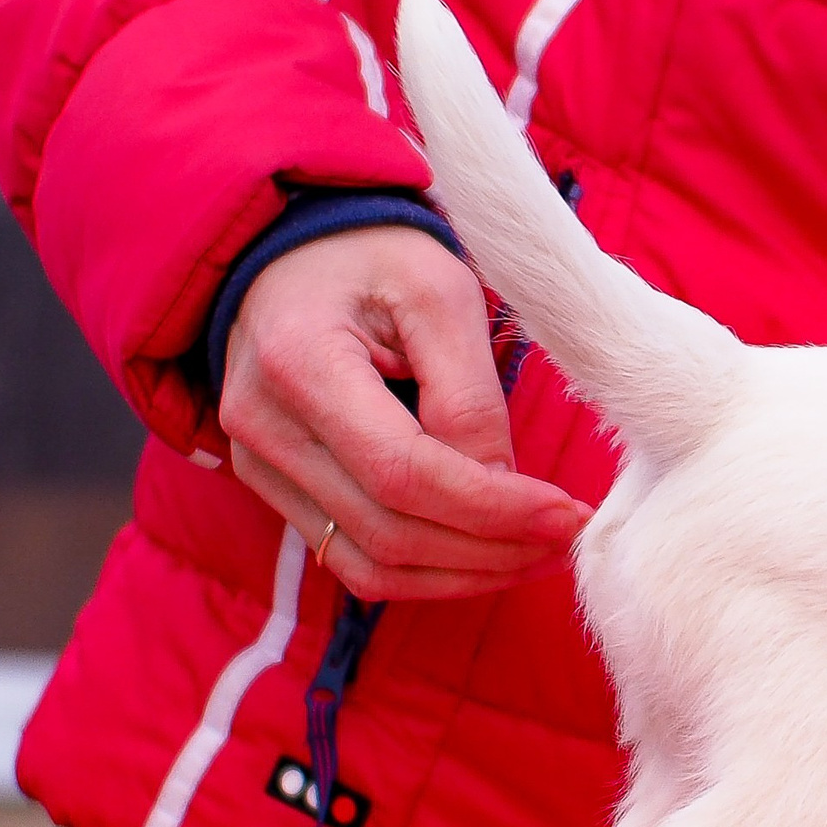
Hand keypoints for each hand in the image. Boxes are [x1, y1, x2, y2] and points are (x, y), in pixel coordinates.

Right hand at [219, 224, 589, 600]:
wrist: (288, 252)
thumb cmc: (373, 257)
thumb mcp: (440, 292)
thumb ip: (469, 391)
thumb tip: (501, 481)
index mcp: (300, 362)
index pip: (404, 472)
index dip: (494, 508)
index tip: (569, 515)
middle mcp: (263, 425)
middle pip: (390, 530)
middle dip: (492, 548)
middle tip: (568, 538)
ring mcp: (258, 463)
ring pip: (370, 564)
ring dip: (465, 574)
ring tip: (538, 553)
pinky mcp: (272, 486)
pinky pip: (351, 559)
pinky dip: (425, 573)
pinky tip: (486, 553)